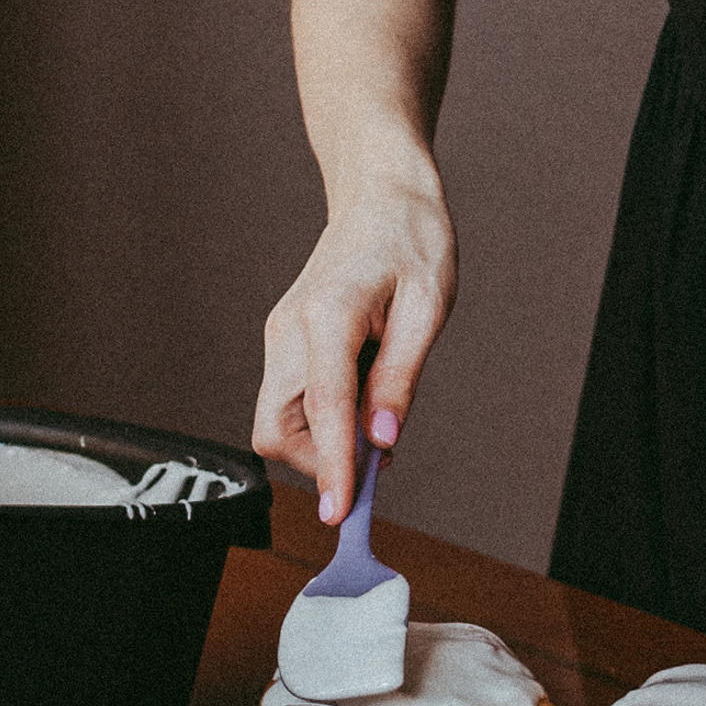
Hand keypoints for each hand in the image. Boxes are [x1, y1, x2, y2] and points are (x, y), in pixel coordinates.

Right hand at [254, 176, 455, 520]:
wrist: (380, 193)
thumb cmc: (411, 238)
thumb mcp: (429, 308)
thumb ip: (400, 379)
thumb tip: (382, 442)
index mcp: (326, 317)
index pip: (322, 410)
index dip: (331, 468)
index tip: (340, 513)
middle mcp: (289, 331)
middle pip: (276, 428)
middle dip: (319, 459)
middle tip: (376, 460)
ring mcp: (281, 336)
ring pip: (279, 420)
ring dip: (324, 439)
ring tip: (378, 419)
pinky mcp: (286, 341)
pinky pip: (293, 399)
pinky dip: (324, 418)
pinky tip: (365, 399)